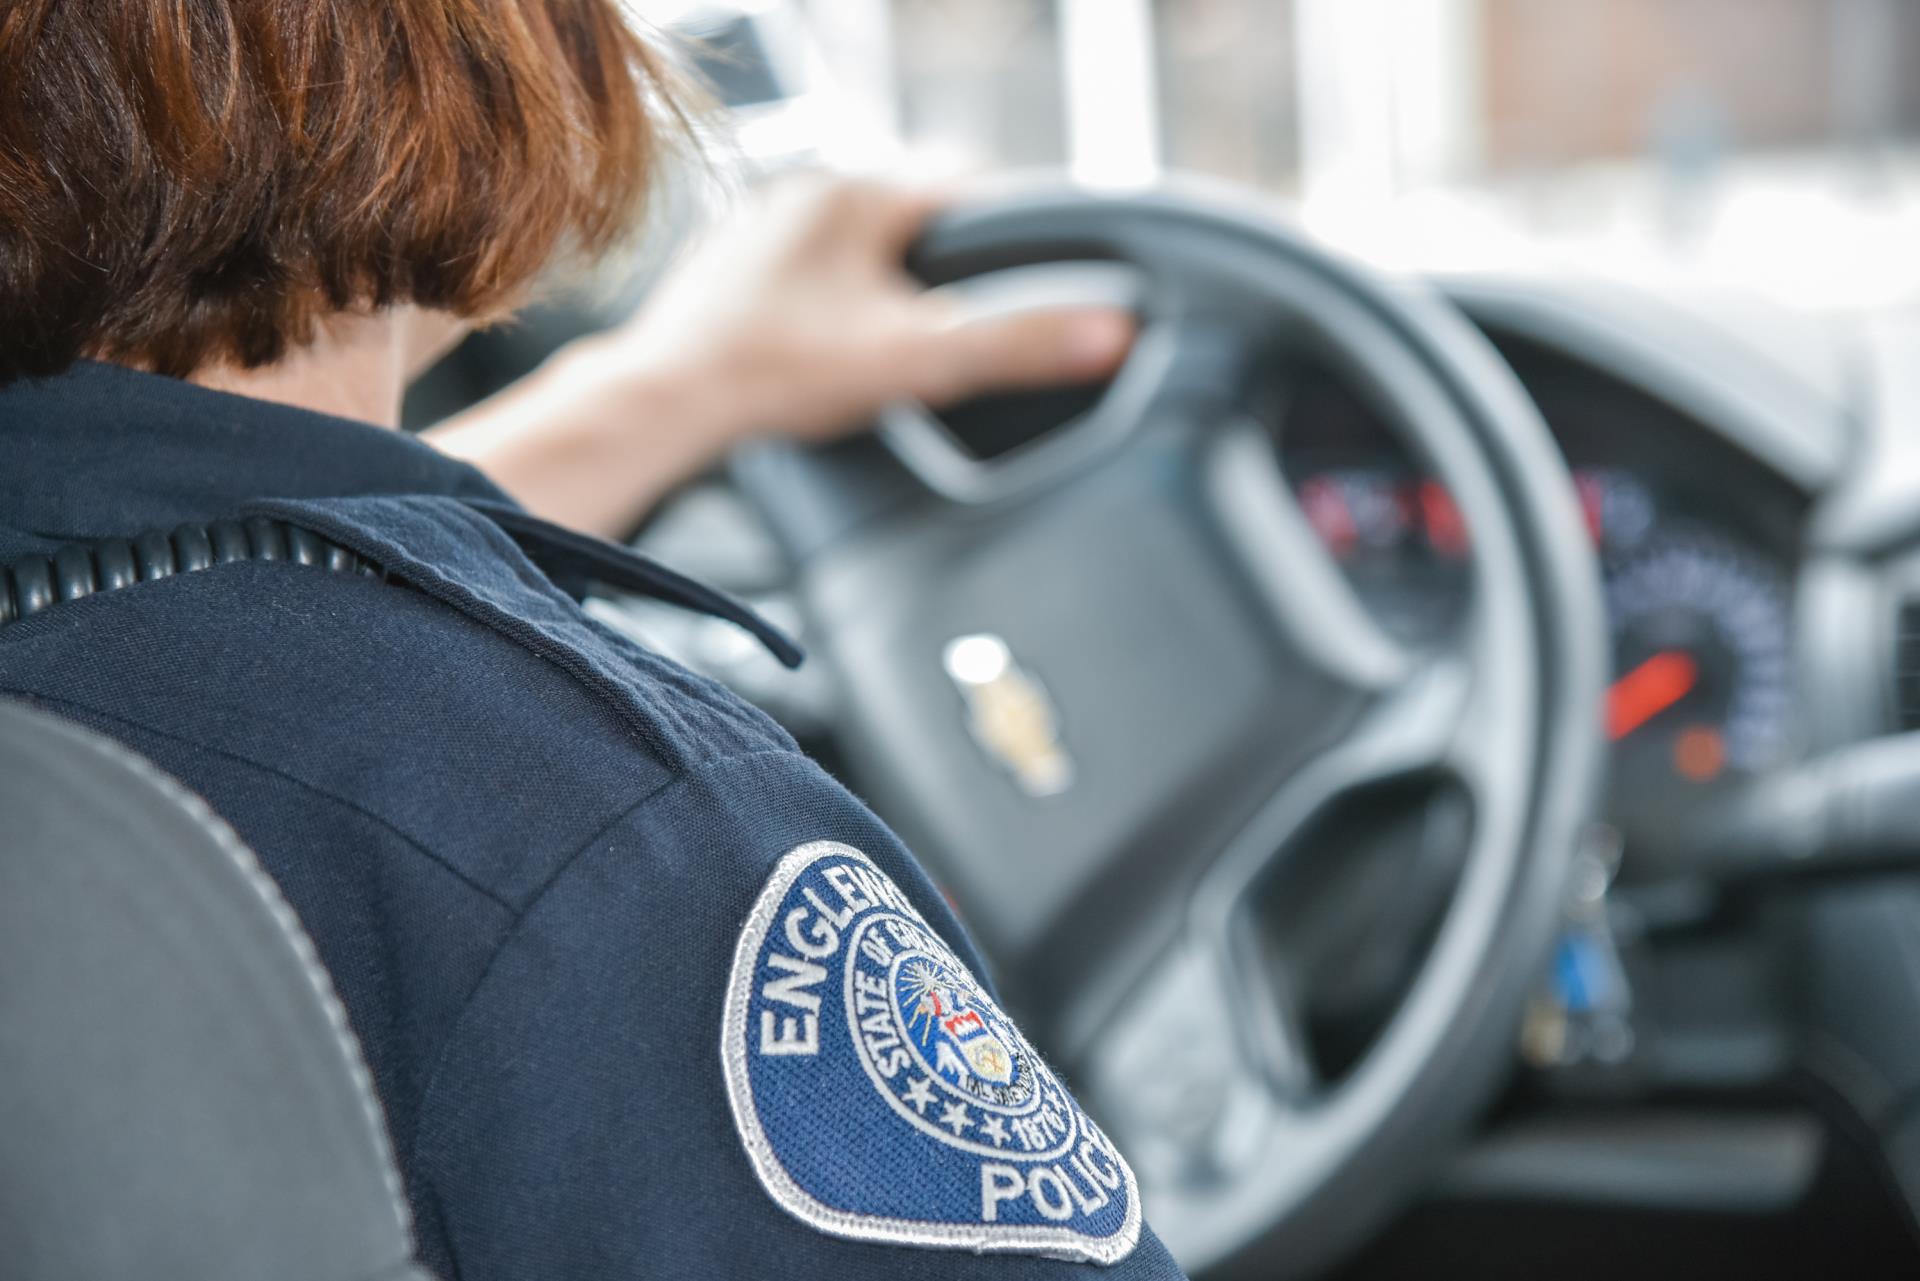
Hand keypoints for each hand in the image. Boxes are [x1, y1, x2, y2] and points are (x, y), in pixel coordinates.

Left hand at [430, 175, 1134, 537]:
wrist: (669, 403)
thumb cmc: (777, 374)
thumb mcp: (920, 360)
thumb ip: (1018, 344)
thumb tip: (1109, 333)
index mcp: (860, 194)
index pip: (969, 184)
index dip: (1013, 230)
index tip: (1035, 269)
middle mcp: (809, 194)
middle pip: (914, 213)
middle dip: (950, 262)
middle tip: (970, 321)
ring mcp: (765, 229)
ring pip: (859, 241)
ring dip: (892, 280)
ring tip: (908, 339)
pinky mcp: (733, 271)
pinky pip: (810, 270)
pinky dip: (838, 301)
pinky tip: (839, 348)